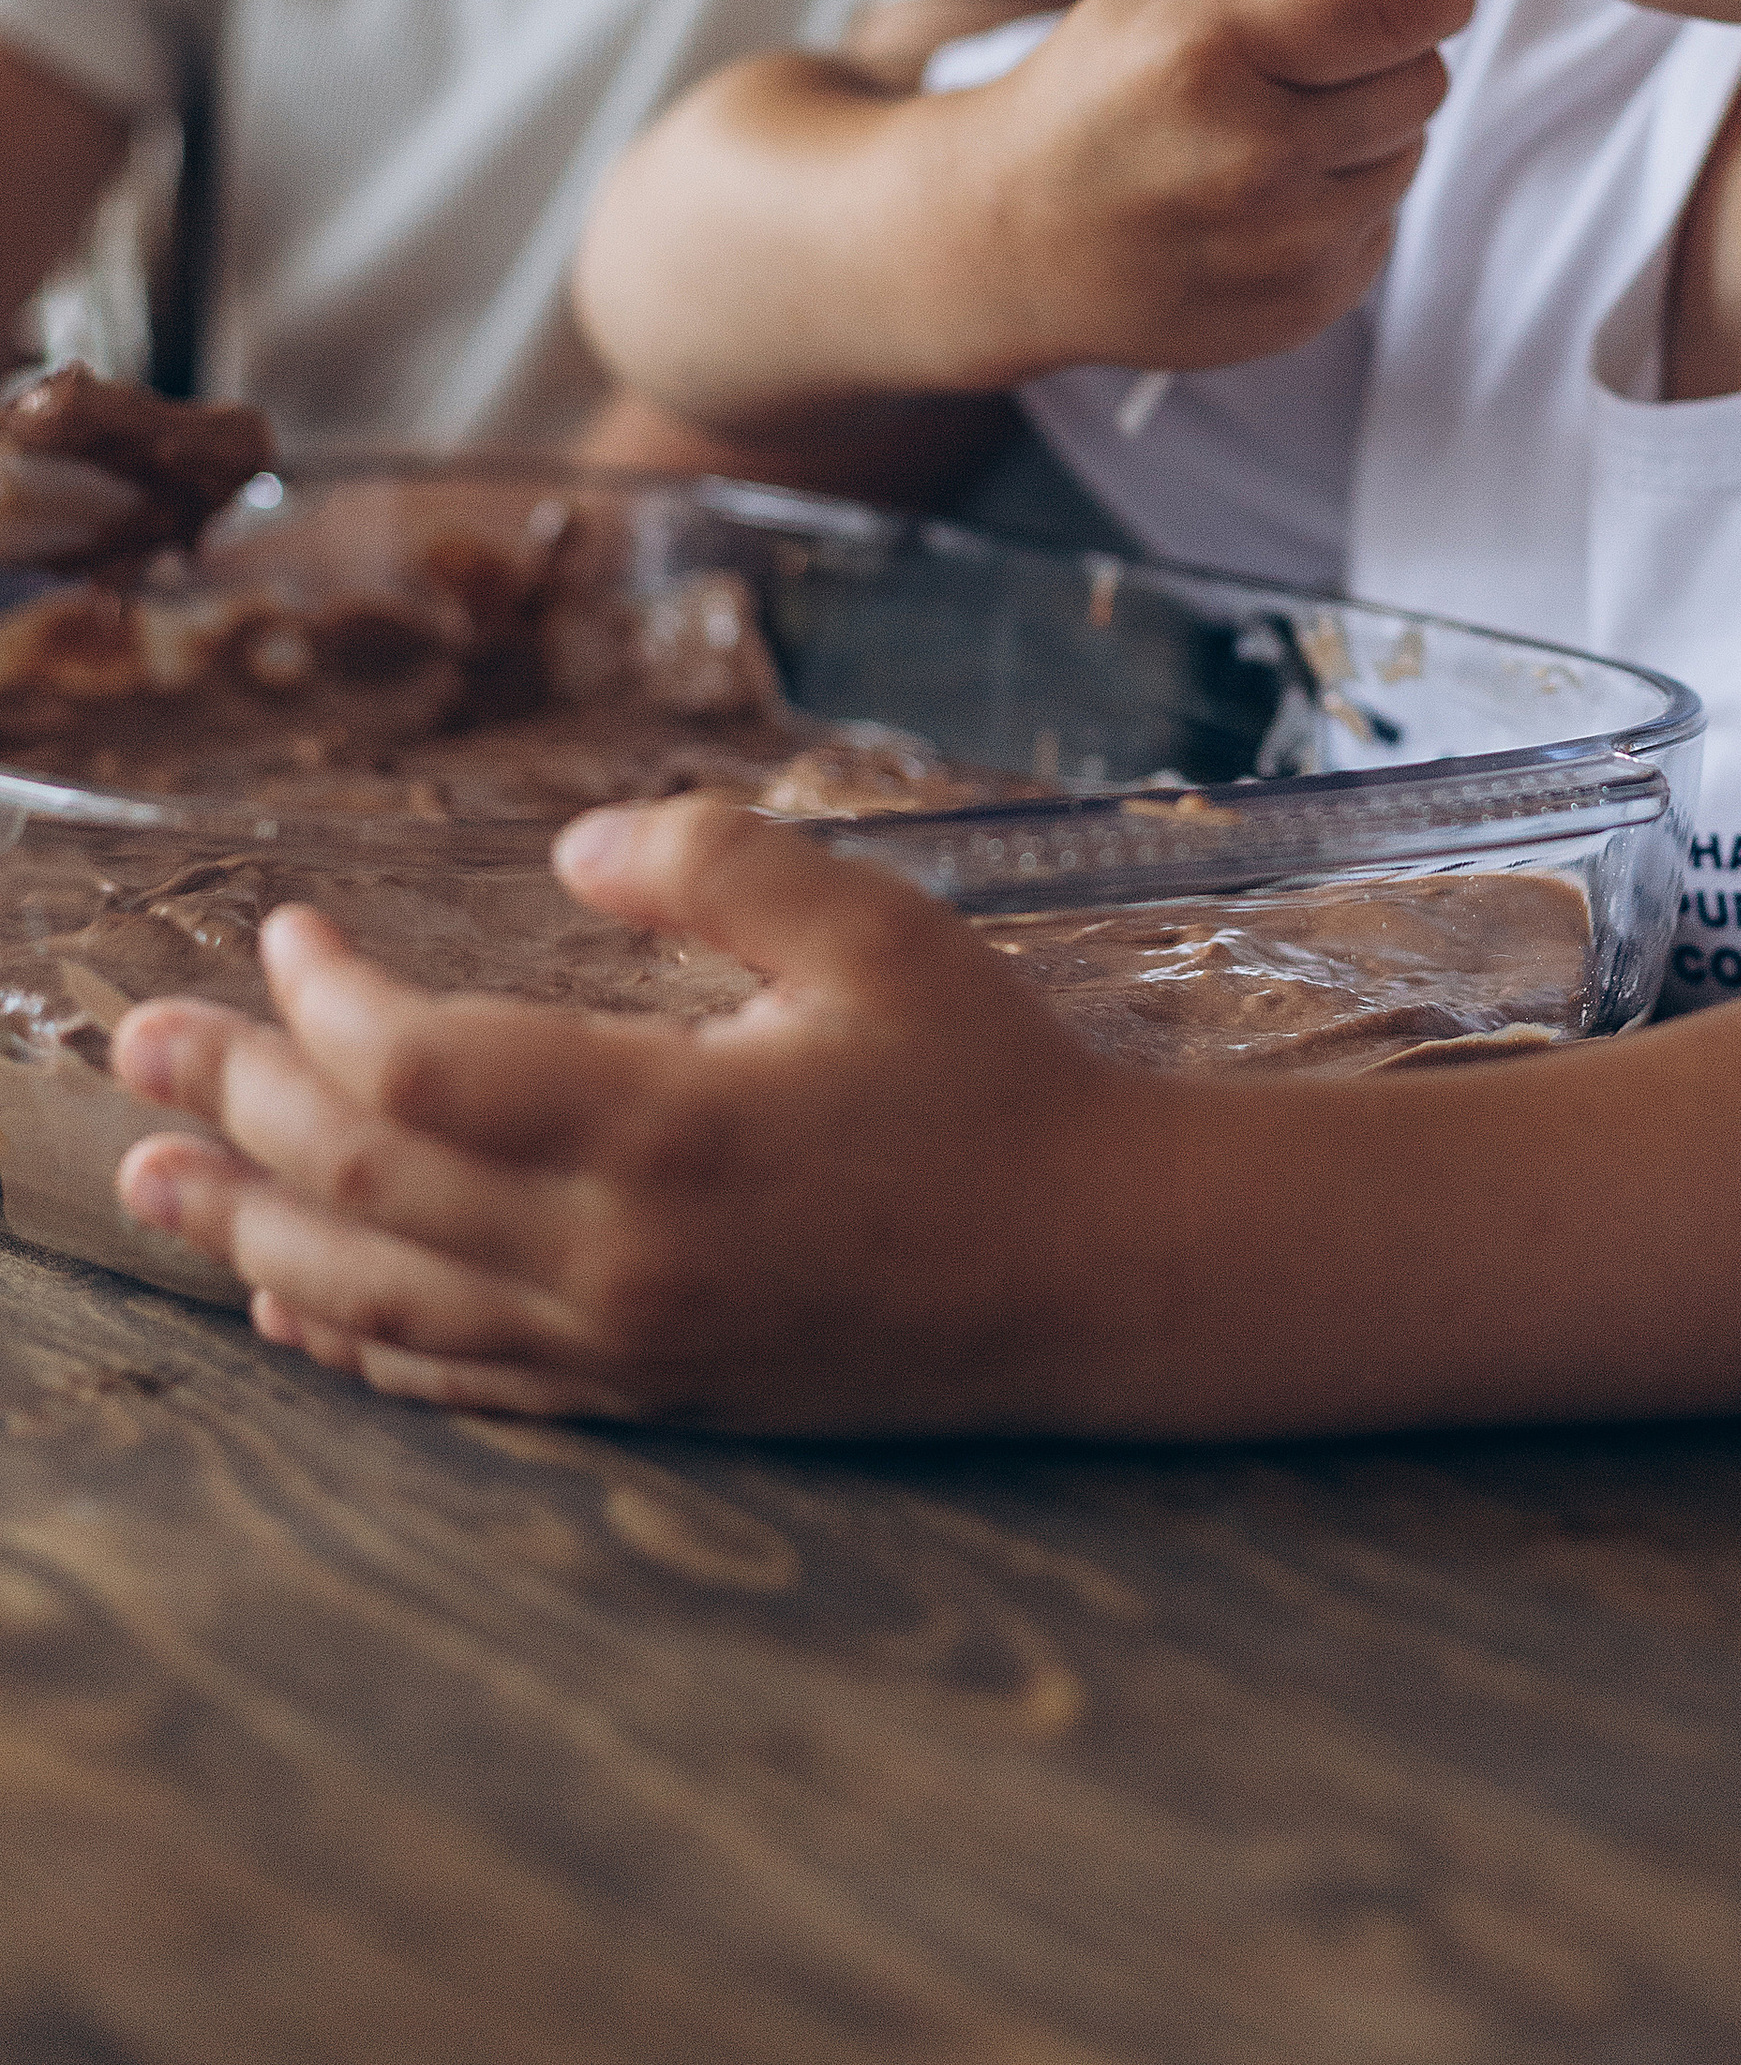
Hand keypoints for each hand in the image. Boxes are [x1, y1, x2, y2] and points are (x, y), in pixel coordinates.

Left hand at [107, 797, 1159, 1427]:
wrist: (1095, 1271)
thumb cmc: (992, 1084)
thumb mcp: (876, 928)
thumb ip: (716, 863)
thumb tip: (565, 849)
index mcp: (669, 1129)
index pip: (419, 1070)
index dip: (323, 1001)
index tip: (289, 929)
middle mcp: (619, 1257)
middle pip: (365, 1184)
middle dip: (238, 1104)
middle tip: (138, 1040)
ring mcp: (624, 1346)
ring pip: (380, 1299)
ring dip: (248, 1232)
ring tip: (152, 1176)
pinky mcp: (647, 1399)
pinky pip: (456, 1383)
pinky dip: (350, 1341)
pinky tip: (287, 1310)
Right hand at [962, 0, 1473, 377]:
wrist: (1013, 239)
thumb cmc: (1089, 93)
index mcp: (1211, 54)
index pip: (1403, 6)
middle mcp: (1255, 160)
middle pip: (1423, 79)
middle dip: (1383, 55)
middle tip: (1300, 63)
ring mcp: (1283, 250)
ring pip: (1411, 155)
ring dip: (1365, 132)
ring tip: (1267, 133)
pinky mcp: (1302, 308)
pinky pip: (1382, 226)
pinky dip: (1342, 202)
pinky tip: (1261, 199)